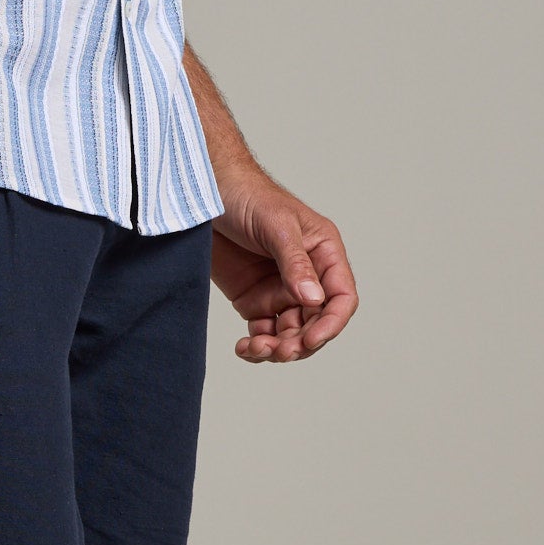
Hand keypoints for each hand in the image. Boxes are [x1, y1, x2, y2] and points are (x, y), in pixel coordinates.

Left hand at [209, 167, 357, 362]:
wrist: (202, 194)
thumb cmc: (247, 195)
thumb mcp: (276, 226)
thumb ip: (296, 264)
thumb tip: (314, 300)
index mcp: (323, 253)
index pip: (341, 297)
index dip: (331, 323)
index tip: (310, 340)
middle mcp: (307, 276)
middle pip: (317, 323)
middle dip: (301, 342)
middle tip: (279, 350)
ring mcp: (279, 290)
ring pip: (291, 334)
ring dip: (277, 348)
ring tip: (255, 348)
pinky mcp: (253, 300)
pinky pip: (264, 333)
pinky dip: (256, 346)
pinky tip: (244, 347)